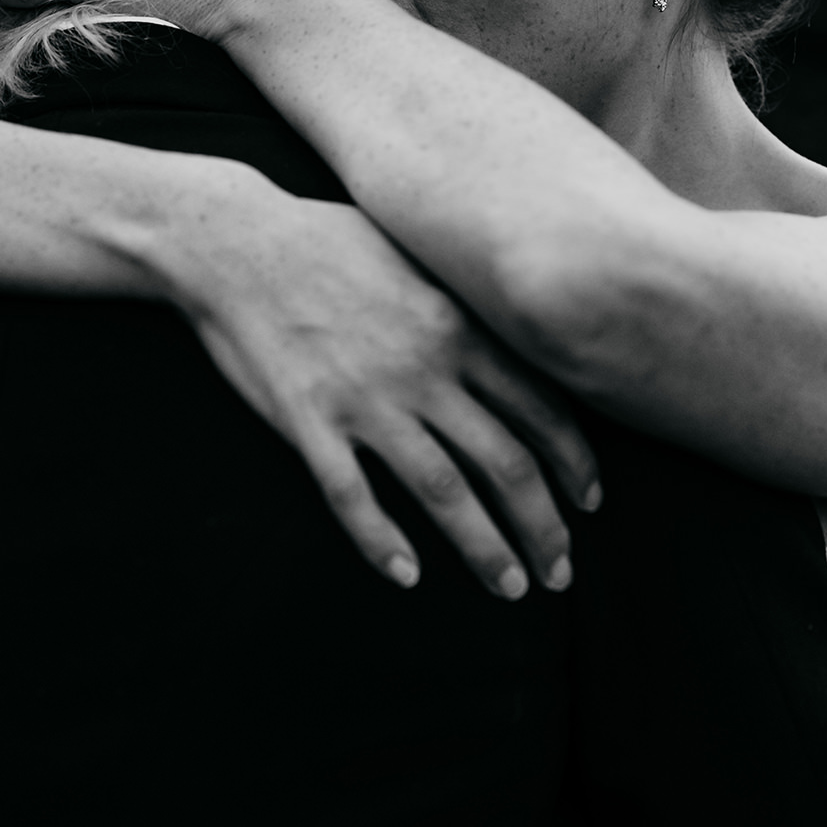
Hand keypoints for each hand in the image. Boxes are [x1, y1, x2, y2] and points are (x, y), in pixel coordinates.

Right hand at [171, 187, 599, 598]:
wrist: (237, 238)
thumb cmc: (327, 238)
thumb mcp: (416, 253)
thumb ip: (466, 301)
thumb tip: (518, 330)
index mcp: (457, 327)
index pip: (540, 410)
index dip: (574, 464)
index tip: (590, 502)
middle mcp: (424, 369)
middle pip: (506, 464)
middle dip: (544, 526)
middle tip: (560, 570)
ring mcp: (366, 398)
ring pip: (444, 492)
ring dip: (484, 549)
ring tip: (511, 589)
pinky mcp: (309, 420)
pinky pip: (353, 496)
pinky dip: (382, 542)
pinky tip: (406, 576)